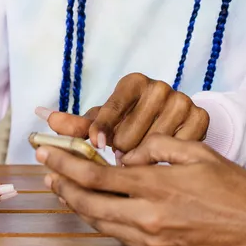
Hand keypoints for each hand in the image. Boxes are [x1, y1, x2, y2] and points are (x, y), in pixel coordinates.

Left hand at [38, 73, 209, 153]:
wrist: (177, 122)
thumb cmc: (133, 123)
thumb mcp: (109, 121)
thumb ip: (79, 124)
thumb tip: (44, 117)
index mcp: (133, 82)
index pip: (112, 107)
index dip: (102, 128)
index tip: (97, 144)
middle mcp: (160, 87)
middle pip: (130, 135)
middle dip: (121, 152)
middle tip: (122, 156)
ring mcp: (183, 102)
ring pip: (152, 147)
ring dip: (141, 161)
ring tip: (139, 160)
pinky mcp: (200, 118)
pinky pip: (176, 152)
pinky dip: (165, 162)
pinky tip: (161, 163)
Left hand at [38, 135, 245, 245]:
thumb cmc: (235, 186)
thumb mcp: (197, 151)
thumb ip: (156, 146)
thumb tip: (126, 156)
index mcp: (157, 185)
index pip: (95, 176)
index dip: (65, 163)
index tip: (47, 150)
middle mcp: (149, 216)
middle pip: (88, 204)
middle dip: (61, 184)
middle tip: (46, 168)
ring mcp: (153, 240)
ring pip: (100, 223)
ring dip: (77, 205)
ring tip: (63, 187)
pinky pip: (122, 237)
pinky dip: (104, 220)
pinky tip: (98, 208)